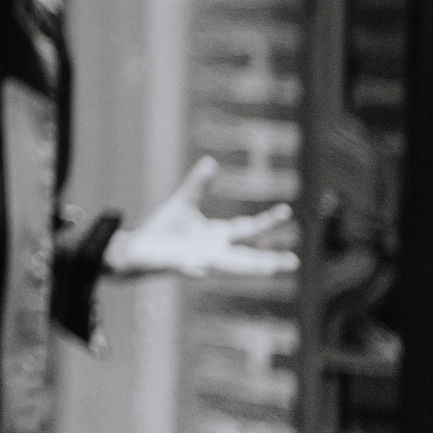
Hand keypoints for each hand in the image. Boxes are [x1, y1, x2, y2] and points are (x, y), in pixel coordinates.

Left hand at [107, 156, 299, 276]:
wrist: (138, 249)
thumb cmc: (163, 230)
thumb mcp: (184, 203)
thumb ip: (198, 185)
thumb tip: (211, 162)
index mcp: (217, 237)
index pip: (248, 230)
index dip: (268, 222)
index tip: (286, 211)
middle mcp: (213, 252)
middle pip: (246, 256)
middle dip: (269, 259)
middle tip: (294, 262)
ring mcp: (197, 261)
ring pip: (226, 268)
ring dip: (245, 269)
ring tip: (267, 270)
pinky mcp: (176, 267)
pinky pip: (187, 268)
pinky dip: (196, 269)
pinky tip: (202, 268)